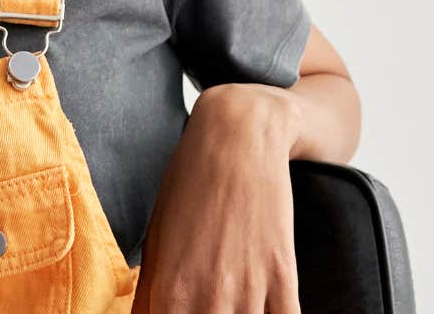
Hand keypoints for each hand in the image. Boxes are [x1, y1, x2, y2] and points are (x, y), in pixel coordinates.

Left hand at [134, 84, 299, 312]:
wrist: (237, 137)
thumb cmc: (189, 184)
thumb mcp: (156, 238)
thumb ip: (149, 292)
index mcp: (170, 291)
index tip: (179, 312)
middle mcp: (208, 297)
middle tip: (207, 306)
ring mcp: (249, 289)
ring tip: (233, 305)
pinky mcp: (283, 275)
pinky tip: (266, 309)